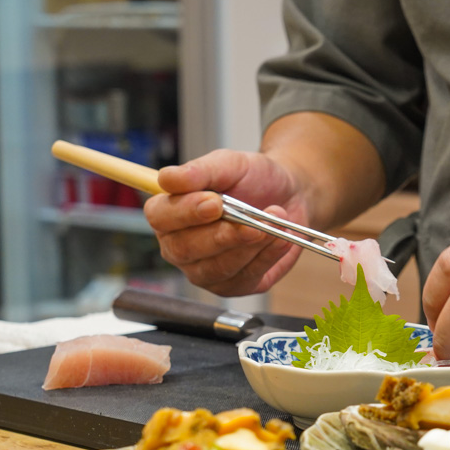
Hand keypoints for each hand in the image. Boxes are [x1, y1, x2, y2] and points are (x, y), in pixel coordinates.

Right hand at [144, 149, 308, 295]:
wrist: (289, 194)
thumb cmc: (252, 178)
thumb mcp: (229, 164)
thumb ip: (199, 171)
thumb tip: (167, 178)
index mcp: (169, 213)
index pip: (160, 217)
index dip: (185, 213)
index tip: (214, 203)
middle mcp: (180, 246)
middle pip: (185, 249)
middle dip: (222, 235)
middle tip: (251, 221)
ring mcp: (205, 271)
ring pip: (217, 268)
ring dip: (248, 246)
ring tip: (272, 224)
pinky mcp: (235, 285)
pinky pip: (245, 277)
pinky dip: (266, 257)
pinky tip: (280, 239)